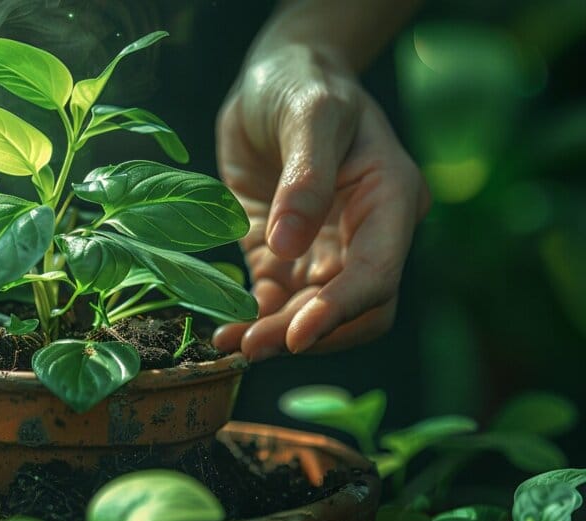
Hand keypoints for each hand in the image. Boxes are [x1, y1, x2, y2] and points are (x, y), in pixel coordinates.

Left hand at [213, 45, 429, 361]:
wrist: (276, 77)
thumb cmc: (304, 83)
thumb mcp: (310, 114)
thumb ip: (305, 179)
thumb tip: (289, 246)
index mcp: (390, 200)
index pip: (377, 274)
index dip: (340, 310)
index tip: (296, 335)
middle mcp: (364, 234)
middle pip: (354, 310)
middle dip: (306, 332)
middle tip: (254, 346)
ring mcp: (324, 248)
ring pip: (312, 313)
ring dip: (275, 334)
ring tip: (230, 344)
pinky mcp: (283, 254)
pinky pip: (276, 299)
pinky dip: (254, 319)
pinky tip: (226, 329)